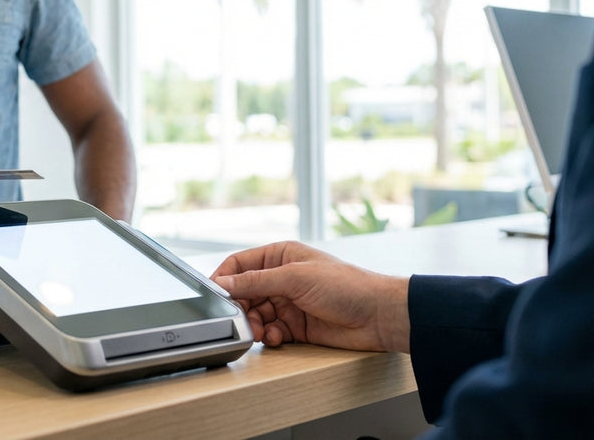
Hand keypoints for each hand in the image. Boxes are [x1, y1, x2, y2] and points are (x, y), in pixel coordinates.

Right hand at [210, 241, 409, 351]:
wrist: (379, 316)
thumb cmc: (347, 286)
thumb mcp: (295, 278)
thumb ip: (255, 282)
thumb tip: (223, 284)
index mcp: (280, 256)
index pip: (240, 265)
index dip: (224, 279)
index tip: (213, 297)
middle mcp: (282, 278)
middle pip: (244, 293)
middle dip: (240, 308)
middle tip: (240, 320)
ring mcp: (289, 303)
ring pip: (256, 315)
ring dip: (255, 325)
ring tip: (262, 332)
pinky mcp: (296, 326)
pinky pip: (271, 331)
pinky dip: (270, 336)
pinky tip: (277, 338)